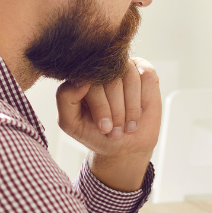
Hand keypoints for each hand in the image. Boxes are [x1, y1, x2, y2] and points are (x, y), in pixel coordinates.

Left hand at [55, 58, 160, 190]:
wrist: (125, 146)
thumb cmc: (95, 133)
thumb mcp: (71, 122)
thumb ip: (65, 98)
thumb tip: (81, 79)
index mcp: (81, 75)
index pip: (89, 78)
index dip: (100, 105)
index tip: (104, 128)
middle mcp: (102, 67)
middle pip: (111, 79)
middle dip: (116, 111)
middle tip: (115, 132)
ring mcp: (124, 66)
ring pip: (130, 77)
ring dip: (130, 107)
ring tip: (127, 127)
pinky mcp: (144, 70)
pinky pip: (146, 77)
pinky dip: (143, 99)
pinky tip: (139, 113)